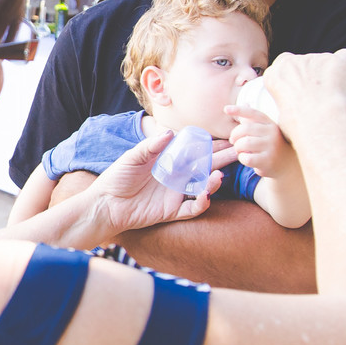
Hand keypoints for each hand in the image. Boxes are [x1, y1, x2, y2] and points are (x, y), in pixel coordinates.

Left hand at [89, 131, 224, 233]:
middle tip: (240, 152)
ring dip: (213, 182)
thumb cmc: (117, 178)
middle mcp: (176, 177)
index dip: (211, 145)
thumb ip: (150, 146)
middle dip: (222, 159)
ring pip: (202, 188)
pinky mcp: (171, 211)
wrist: (105, 204)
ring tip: (219, 176)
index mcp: (168, 161)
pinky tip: (205, 195)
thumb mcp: (132, 158)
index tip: (229, 137)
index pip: (195, 151)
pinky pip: (192, 209)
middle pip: (205, 167)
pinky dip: (201, 202)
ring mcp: (175, 194)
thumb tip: (170, 133)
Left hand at [225, 105, 293, 177]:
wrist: (286, 164)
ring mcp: (271, 147)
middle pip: (244, 129)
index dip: (238, 110)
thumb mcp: (264, 130)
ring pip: (244, 143)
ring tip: (240, 150)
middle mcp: (272, 133)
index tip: (225, 109)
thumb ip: (253, 119)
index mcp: (270, 123)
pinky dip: (242, 158)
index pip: (253, 113)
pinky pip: (246, 158)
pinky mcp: (268, 161)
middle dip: (234, 135)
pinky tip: (246, 158)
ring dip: (237, 147)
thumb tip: (245, 103)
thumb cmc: (269, 145)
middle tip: (233, 141)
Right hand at [261, 51, 345, 144]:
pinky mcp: (337, 61)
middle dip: (311, 72)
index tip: (298, 85)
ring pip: (325, 60)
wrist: (319, 122)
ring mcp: (316, 59)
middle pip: (304, 61)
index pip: (281, 65)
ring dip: (329, 70)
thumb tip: (292, 128)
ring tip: (338, 87)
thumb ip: (283, 117)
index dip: (291, 73)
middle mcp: (293, 62)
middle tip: (320, 91)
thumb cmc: (298, 128)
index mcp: (274, 74)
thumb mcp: (280, 123)